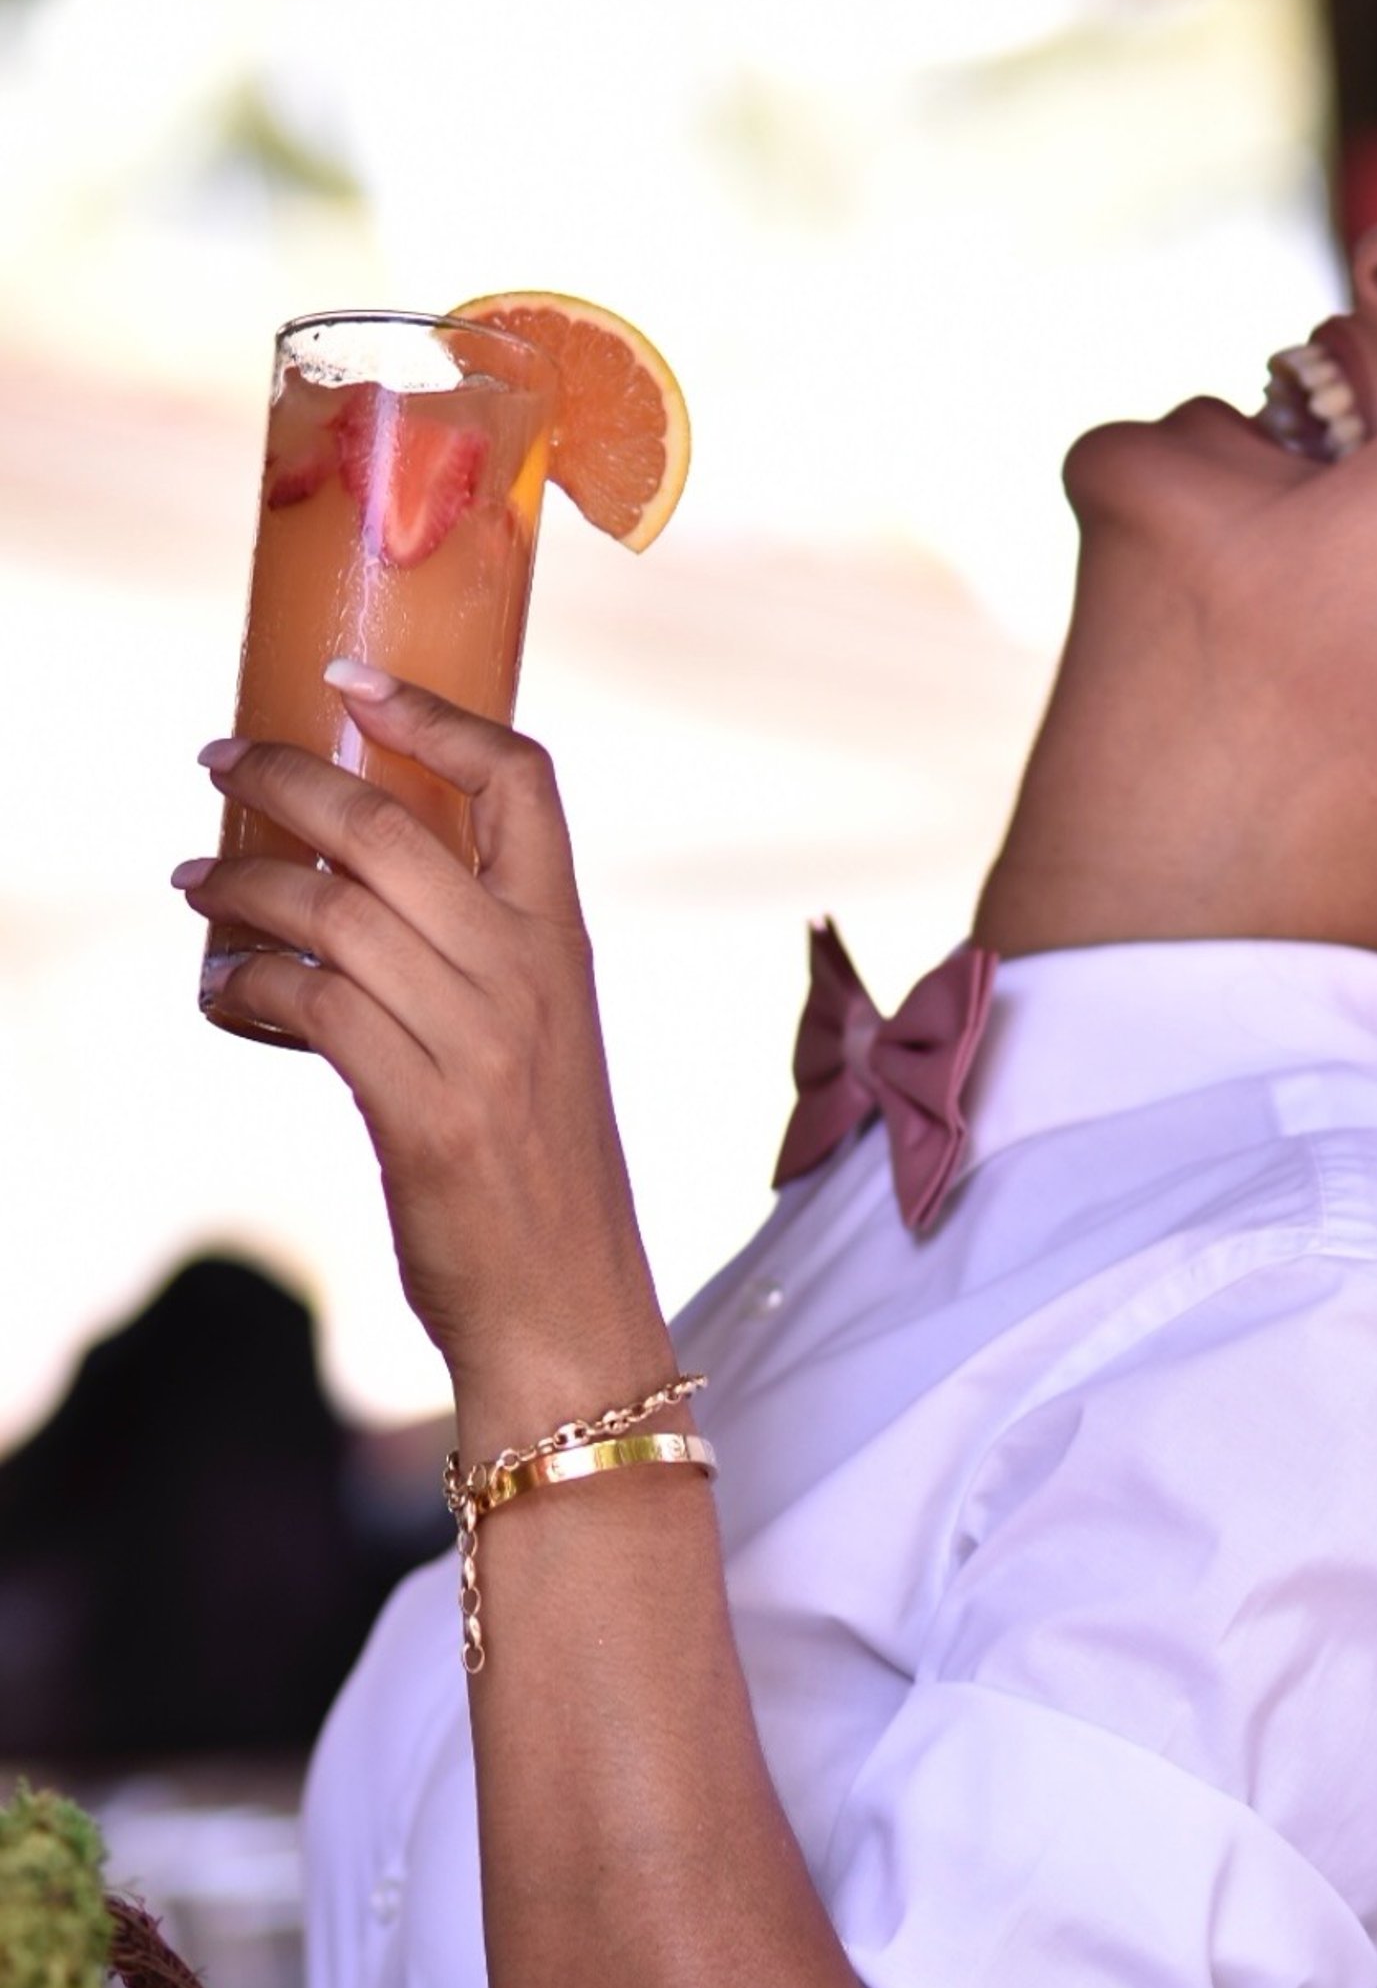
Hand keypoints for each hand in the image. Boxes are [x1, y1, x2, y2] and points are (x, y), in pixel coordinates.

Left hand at [175, 669, 667, 1424]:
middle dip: (286, 778)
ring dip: (242, 884)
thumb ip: (477, 965)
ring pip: (333, 908)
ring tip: (196, 884)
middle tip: (221, 762)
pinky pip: (311, 1005)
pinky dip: (248, 985)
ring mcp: (479, 1042)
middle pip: (390, 827)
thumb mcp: (537, 1044)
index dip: (435, 715)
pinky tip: (225, 991)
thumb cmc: (540, 1179)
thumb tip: (356, 900)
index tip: (351, 678)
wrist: (569, 1309)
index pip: (523, 783)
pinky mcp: (423, 1112)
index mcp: (565, 945)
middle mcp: (529, 976)